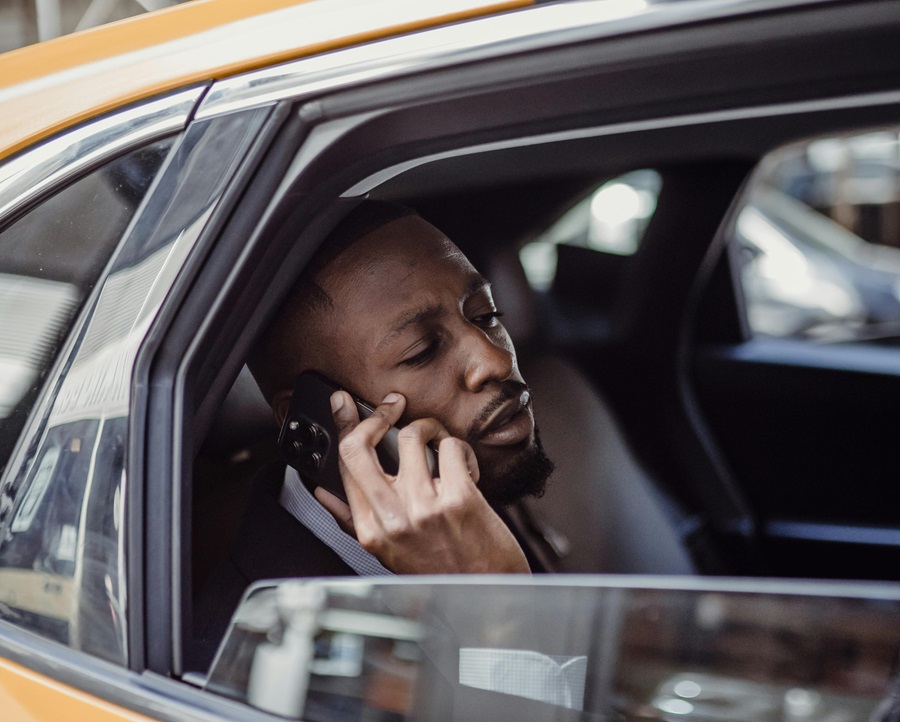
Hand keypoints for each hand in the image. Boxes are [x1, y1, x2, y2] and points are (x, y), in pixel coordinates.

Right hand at [314, 390, 529, 574]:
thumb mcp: (387, 555)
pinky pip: (450, 447)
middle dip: (377, 415)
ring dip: (428, 428)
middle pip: (361, 447)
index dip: (344, 426)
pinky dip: (458, 448)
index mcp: (370, 530)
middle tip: (392, 405)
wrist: (488, 596)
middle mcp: (392, 518)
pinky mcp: (459, 498)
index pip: (344, 465)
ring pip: (412, 436)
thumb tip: (324, 492)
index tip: (345, 405)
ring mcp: (425, 507)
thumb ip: (352, 521)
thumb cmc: (442, 573)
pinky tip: (464, 465)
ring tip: (439, 443)